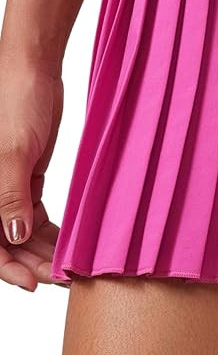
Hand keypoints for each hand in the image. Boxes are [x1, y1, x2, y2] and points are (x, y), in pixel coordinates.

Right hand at [0, 46, 64, 291]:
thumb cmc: (14, 102)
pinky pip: (34, 216)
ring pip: (22, 233)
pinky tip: (71, 242)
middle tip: (65, 277)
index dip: (8, 270)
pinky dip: (52, 231)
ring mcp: (7, 187)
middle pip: (6, 243)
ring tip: (72, 266)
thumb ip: (10, 195)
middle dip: (33, 263)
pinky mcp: (26, 178)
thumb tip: (13, 238)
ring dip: (45, 251)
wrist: (33, 70)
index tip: (36, 284)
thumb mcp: (14, 151)